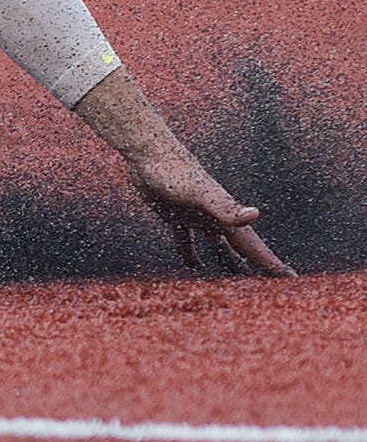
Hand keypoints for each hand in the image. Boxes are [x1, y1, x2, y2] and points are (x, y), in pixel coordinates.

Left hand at [126, 150, 293, 276]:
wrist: (150, 154)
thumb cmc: (175, 171)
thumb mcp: (201, 192)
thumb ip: (226, 206)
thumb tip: (255, 215)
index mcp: (227, 218)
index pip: (255, 247)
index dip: (272, 264)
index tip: (292, 278)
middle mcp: (217, 219)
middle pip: (240, 249)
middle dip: (255, 267)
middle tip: (268, 287)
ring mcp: (197, 218)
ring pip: (217, 247)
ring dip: (227, 263)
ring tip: (236, 282)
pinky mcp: (176, 217)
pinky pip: (186, 241)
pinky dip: (190, 254)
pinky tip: (192, 266)